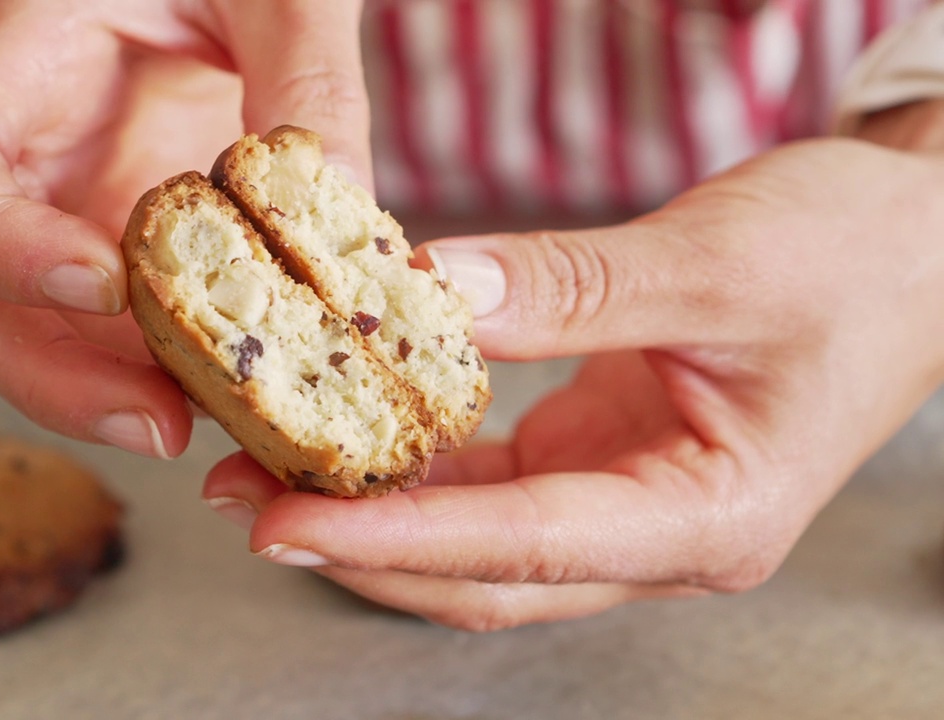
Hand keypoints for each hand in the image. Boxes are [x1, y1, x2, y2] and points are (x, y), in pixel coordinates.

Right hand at [0, 0, 369, 456]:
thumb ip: (308, 76)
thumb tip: (348, 210)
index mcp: (14, 59)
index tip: (101, 285)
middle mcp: (14, 151)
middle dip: (47, 373)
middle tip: (161, 427)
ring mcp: (52, 205)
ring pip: (25, 328)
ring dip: (102, 393)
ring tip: (208, 429)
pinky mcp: (102, 240)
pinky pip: (100, 327)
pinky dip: (150, 372)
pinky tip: (223, 393)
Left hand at [203, 109, 943, 629]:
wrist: (918, 244)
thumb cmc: (854, 260)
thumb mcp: (713, 264)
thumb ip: (568, 288)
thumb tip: (424, 295)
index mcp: (708, 519)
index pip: (521, 548)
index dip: (395, 538)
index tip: (284, 523)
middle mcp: (658, 532)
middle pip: (481, 575)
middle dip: (359, 544)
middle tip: (244, 500)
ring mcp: (624, 501)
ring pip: (474, 540)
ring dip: (374, 510)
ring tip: (265, 466)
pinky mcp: (598, 459)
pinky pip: (490, 482)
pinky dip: (417, 463)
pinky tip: (349, 430)